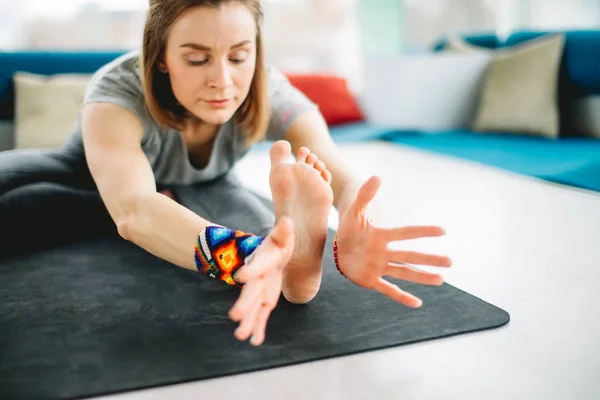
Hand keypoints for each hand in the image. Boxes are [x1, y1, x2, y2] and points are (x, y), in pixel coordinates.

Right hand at [227, 216, 294, 345]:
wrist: (270, 257)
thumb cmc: (276, 246)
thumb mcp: (281, 237)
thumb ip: (283, 232)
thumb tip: (287, 222)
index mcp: (262, 261)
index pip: (256, 265)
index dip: (250, 270)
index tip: (241, 277)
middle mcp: (257, 279)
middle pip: (251, 292)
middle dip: (244, 304)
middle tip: (235, 316)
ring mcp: (260, 292)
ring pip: (254, 308)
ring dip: (248, 322)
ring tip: (241, 336)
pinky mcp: (265, 302)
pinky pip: (261, 317)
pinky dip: (258, 329)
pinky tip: (254, 341)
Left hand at [335, 176, 451, 307]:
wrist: (339, 246)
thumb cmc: (350, 227)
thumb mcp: (354, 210)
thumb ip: (364, 195)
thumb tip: (376, 176)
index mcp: (382, 235)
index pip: (405, 232)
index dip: (422, 231)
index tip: (442, 231)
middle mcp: (385, 252)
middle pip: (409, 256)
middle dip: (428, 259)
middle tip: (450, 262)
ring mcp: (379, 267)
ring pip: (404, 273)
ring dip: (422, 277)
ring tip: (441, 279)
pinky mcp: (370, 279)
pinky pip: (388, 289)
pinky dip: (401, 297)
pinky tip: (417, 304)